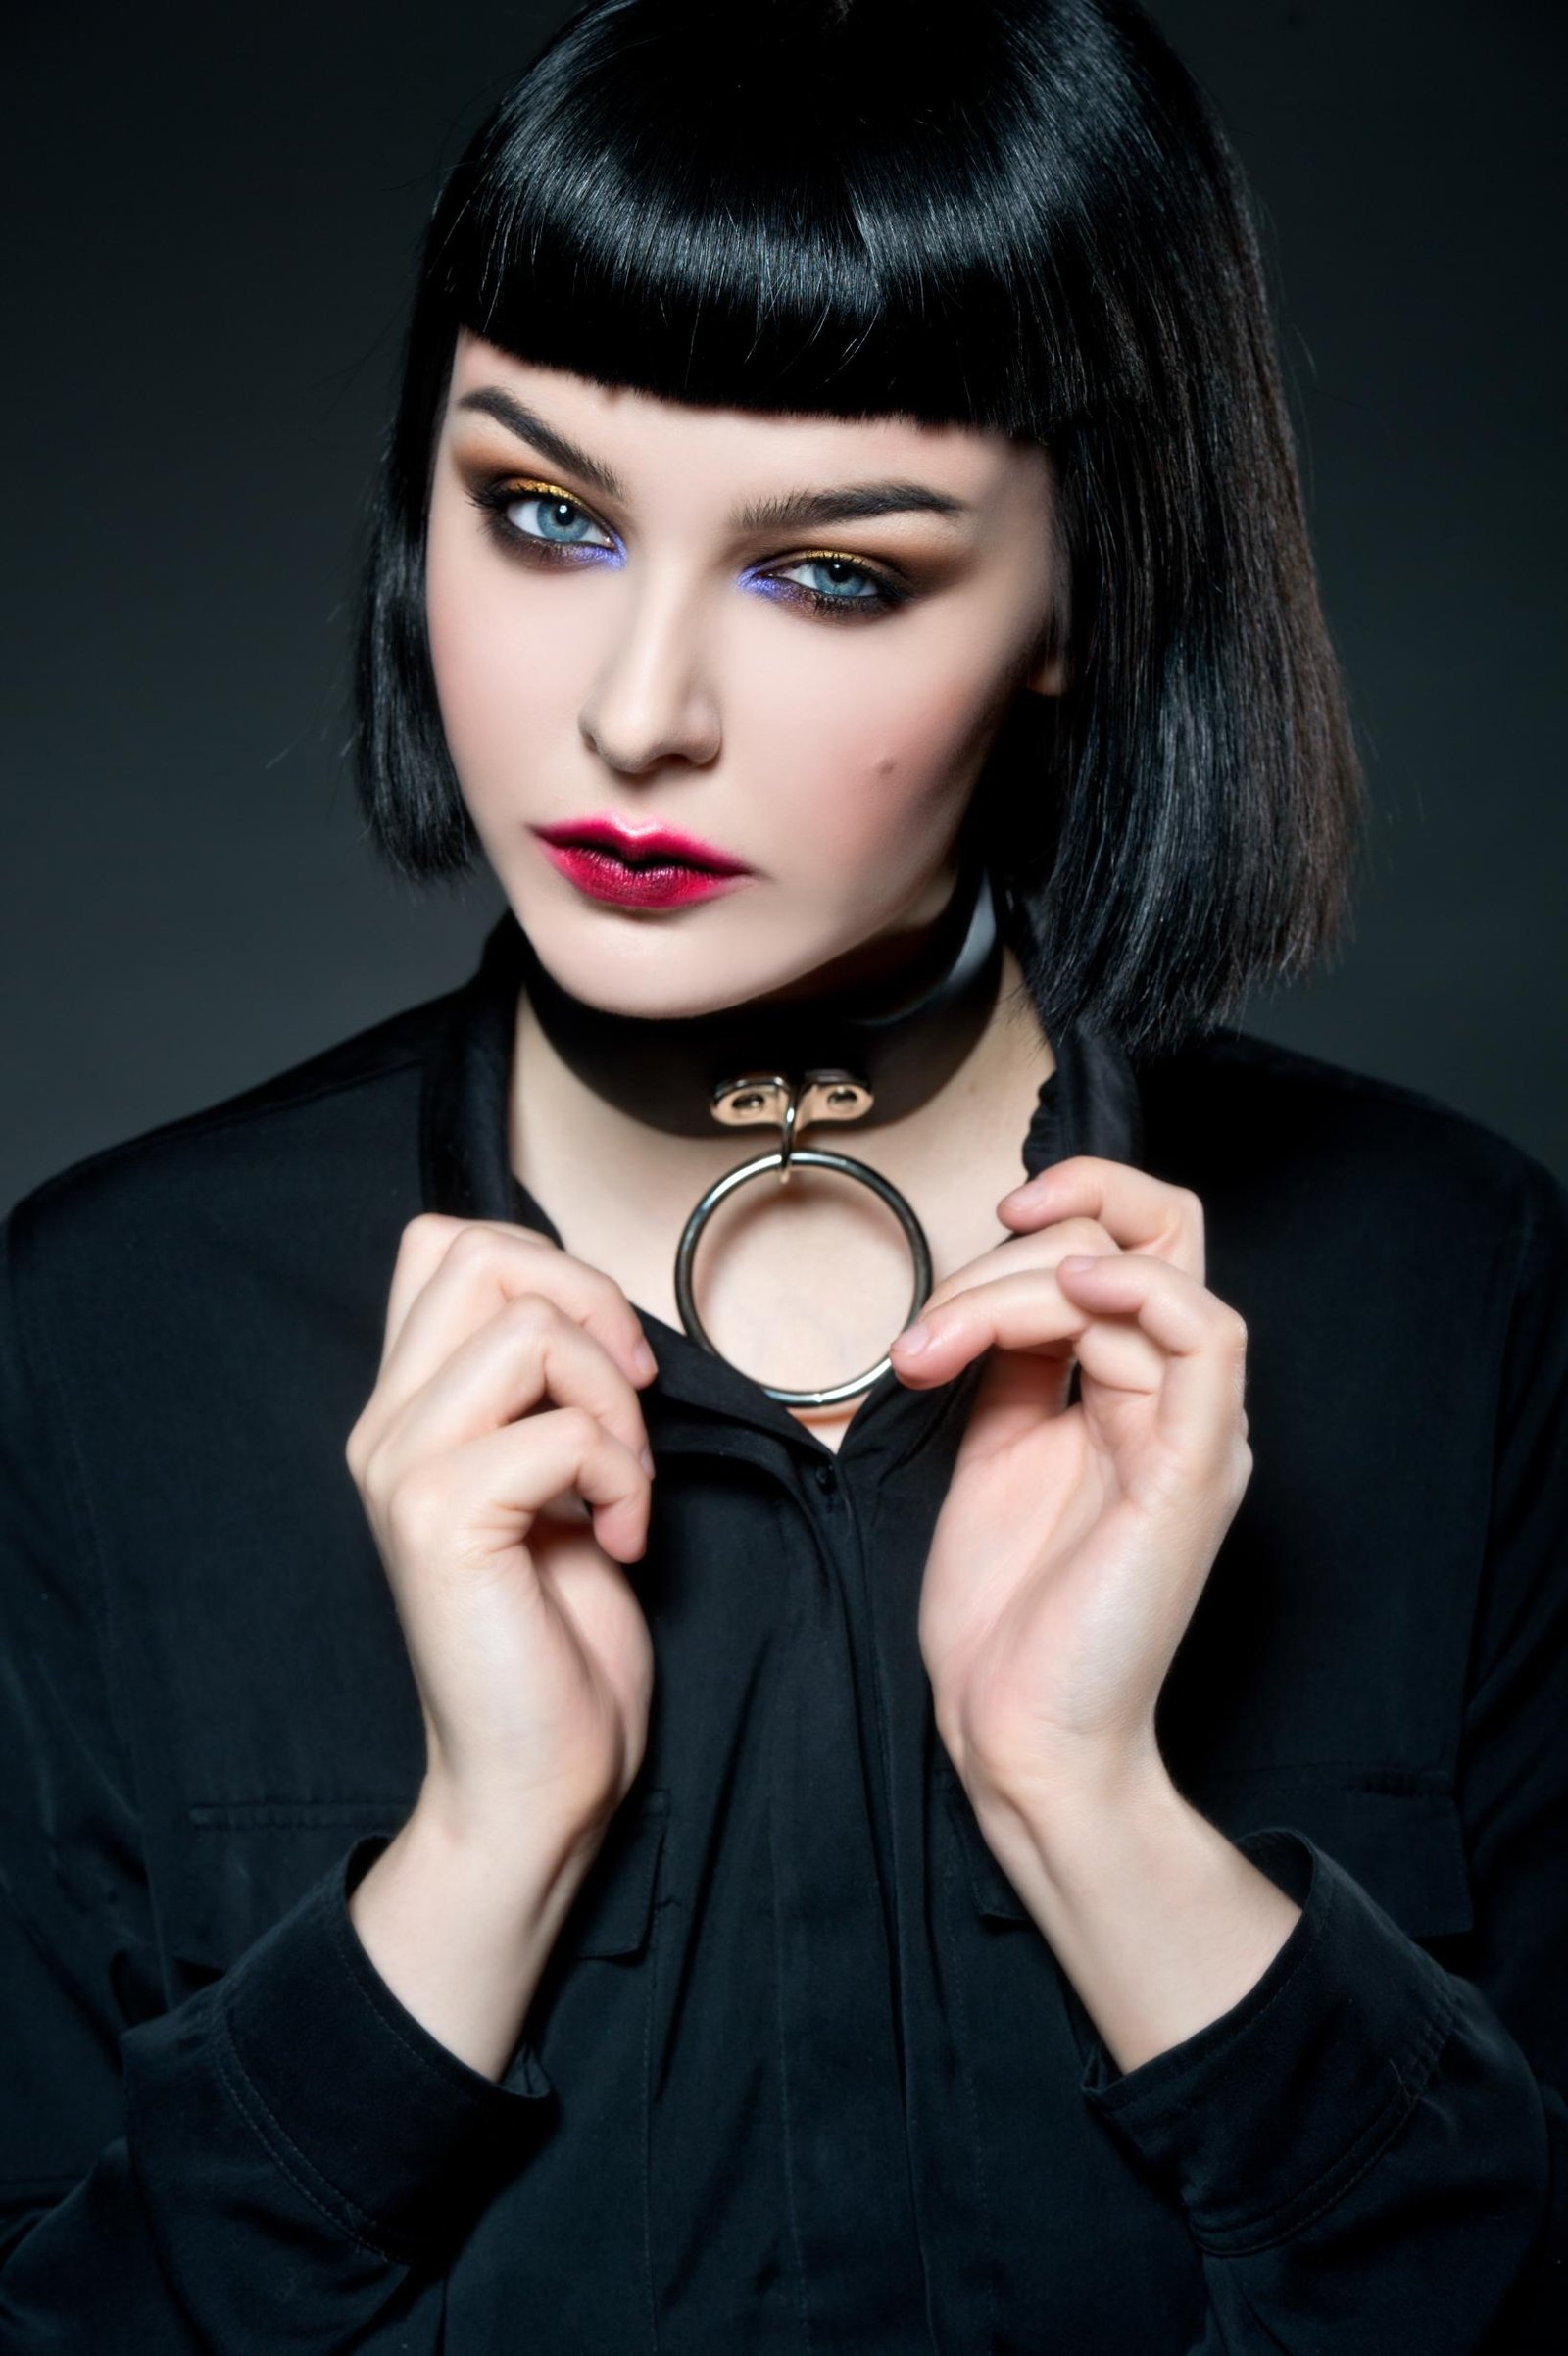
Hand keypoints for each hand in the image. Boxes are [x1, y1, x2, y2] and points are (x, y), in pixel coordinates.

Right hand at [345, 1215, 659, 1870]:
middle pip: (477, 1253)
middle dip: (591, 1306)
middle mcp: (384, 1427)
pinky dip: (624, 1477)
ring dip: (614, 1405)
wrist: (533, 1776)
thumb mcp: (554, 1478)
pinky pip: (562, 1432)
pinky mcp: (440, 1520)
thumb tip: (594, 1309)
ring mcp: (402, 1470)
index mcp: (406, 1408)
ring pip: (528, 1332)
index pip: (443, 1242)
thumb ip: (541, 1391)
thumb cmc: (557, 1634)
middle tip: (631, 1403)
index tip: (609, 1358)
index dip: (548, 1265)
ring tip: (623, 1488)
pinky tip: (621, 1542)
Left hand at [889, 1157, 1250, 1813]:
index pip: (1136, 1244)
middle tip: (930, 1322)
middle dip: (1026, 1242)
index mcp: (1134, 1392)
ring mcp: (1194, 1432)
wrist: (1019, 1731)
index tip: (990, 1219)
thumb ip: (1009, 1364)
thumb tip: (986, 1290)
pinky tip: (1069, 1299)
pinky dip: (1141, 1294)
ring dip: (1019, 1288)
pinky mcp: (1194, 1470)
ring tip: (933, 1350)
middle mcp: (1177, 1401)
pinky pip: (1208, 1341)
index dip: (1073, 1203)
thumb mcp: (993, 1449)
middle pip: (1159, 1233)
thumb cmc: (1006, 1614)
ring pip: (1147, 1276)